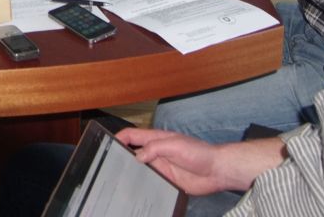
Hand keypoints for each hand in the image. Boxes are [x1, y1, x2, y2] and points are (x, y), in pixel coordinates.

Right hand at [117, 128, 251, 195]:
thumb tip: (137, 156)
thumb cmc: (199, 153)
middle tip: (108, 164)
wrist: (216, 171)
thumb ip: (155, 148)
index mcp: (157, 139)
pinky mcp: (166, 180)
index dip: (119, 137)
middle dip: (121, 155)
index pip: (133, 135)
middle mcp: (156, 152)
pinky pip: (149, 181)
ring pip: (139, 168)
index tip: (107, 143)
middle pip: (133, 152)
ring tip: (118, 178)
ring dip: (131, 171)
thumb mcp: (175, 145)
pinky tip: (135, 189)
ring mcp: (160, 166)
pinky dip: (141, 183)